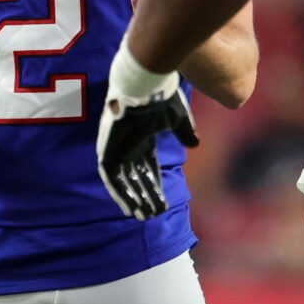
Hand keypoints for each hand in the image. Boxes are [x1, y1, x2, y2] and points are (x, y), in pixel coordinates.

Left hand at [98, 45, 195, 219]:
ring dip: (133, 199)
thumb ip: (185, 131)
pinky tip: (129, 208)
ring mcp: (117, 148)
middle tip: (154, 215)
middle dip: (146, 197)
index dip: (156, 187)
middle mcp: (128, 145)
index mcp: (143, 138)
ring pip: (124, 181)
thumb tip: (195, 144)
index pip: (149, 168)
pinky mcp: (107, 150)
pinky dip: (120, 193)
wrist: (144, 87)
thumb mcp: (178, 117)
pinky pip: (111, 178)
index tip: (164, 204)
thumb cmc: (161, 98)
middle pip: (137, 178)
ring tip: (144, 216)